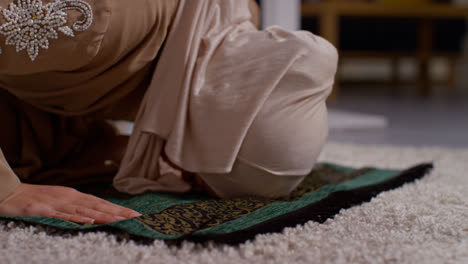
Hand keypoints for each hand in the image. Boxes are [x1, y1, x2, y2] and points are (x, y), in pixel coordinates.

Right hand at [0, 183, 140, 223]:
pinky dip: (76, 217)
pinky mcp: (43, 209)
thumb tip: (98, 214)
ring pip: (84, 210)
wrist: (11, 193)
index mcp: (75, 196)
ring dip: (104, 215)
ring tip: (120, 220)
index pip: (102, 203)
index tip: (135, 214)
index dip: (119, 209)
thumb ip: (78, 207)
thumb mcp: (61, 200)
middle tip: (136, 217)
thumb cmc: (37, 198)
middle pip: (98, 206)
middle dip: (118, 212)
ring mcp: (57, 203)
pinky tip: (89, 221)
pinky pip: (62, 215)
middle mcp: (70, 197)